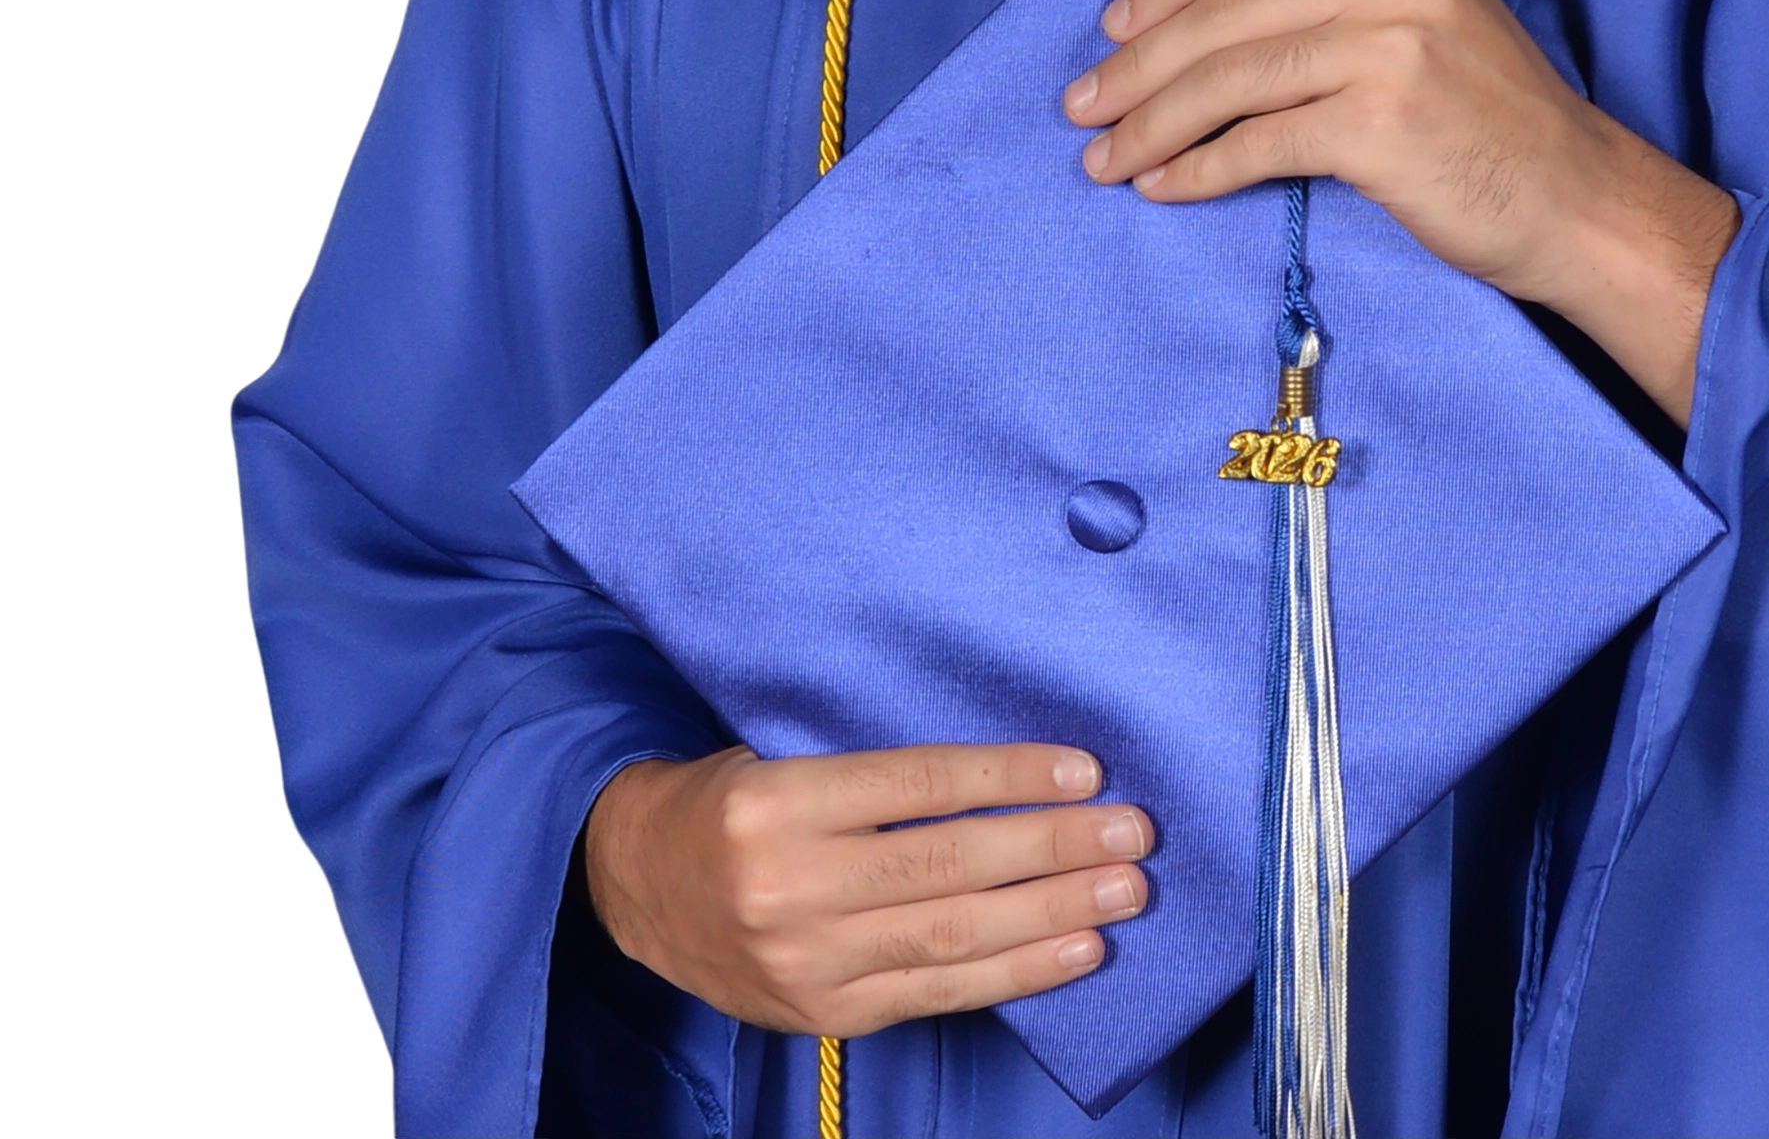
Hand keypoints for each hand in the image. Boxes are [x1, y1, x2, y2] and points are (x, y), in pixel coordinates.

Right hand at [582, 741, 1150, 1036]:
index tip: (1083, 771)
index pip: (917, 785)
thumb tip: (1005, 771)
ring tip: (1123, 892)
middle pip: (948, 866)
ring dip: (1052, 913)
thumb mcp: (781, 754)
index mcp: (779, 802)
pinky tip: (1074, 952)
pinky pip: (937, 994)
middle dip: (1052, 850)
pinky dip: (1015, 975)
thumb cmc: (730, 801)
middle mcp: (790, 886)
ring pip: (953, 936)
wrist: (636, 885)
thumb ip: (874, 773)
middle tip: (1132, 832)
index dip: (1007, 778)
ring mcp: (807, 961)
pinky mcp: (824, 1013)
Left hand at [1063, 0, 1737, 426]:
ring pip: (1229, 77)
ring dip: (1151, 122)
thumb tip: (1187, 24)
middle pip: (1223, 10)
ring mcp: (1389, 42)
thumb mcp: (1418, 13)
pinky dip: (1200, 168)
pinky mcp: (1380, 121)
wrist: (1575, 198)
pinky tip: (1166, 186)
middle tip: (1082, 104)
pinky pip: (1258, 142)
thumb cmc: (1489, 115)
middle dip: (1136, 64)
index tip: (1114, 26)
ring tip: (1106, 157)